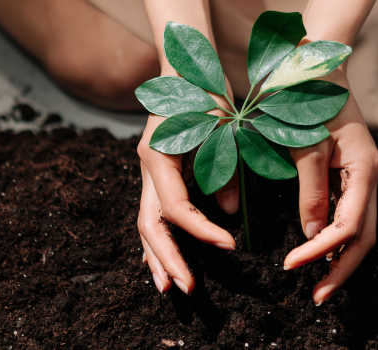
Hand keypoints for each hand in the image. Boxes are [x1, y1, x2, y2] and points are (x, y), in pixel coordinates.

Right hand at [137, 88, 238, 294]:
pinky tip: (164, 262)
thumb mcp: (221, 130)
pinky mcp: (156, 175)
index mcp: (159, 156)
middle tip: (188, 288)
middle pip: (151, 225)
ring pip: (146, 224)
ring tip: (169, 288)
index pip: (177, 208)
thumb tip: (231, 214)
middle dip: (168, 259)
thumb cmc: (205, 94)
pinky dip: (159, 239)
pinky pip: (153, 214)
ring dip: (157, 257)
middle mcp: (147, 168)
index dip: (202, 231)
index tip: (229, 246)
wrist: (184, 70)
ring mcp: (147, 173)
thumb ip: (225, 171)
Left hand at [283, 68, 377, 305]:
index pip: (349, 226)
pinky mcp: (351, 176)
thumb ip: (311, 190)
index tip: (291, 266)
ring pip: (360, 230)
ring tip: (318, 284)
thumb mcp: (307, 144)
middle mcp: (371, 177)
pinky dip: (335, 239)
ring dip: (340, 259)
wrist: (318, 68)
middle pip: (364, 237)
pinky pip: (350, 215)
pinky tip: (320, 254)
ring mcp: (364, 177)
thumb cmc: (309, 100)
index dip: (321, 251)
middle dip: (341, 270)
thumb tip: (311, 235)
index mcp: (366, 169)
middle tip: (316, 297)